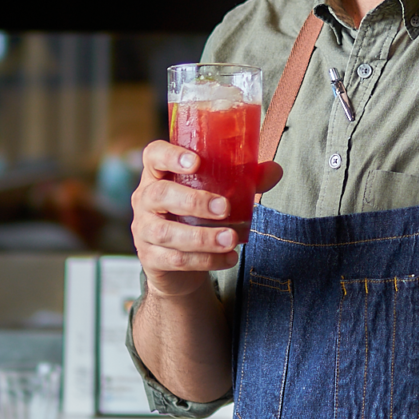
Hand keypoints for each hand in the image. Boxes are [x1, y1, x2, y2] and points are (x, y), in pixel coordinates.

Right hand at [130, 140, 281, 298]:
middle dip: (193, 201)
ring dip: (202, 237)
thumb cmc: (198, 215)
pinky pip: (175, 259)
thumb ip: (245, 180)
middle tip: (225, 208)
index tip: (196, 161)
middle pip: (159, 194)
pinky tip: (229, 258)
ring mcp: (144, 229)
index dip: (170, 155)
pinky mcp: (150, 257)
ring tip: (231, 239)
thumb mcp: (219, 193)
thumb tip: (275, 170)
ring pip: (166, 232)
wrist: (179, 263)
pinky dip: (205, 260)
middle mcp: (145, 199)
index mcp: (159, 174)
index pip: (153, 155)